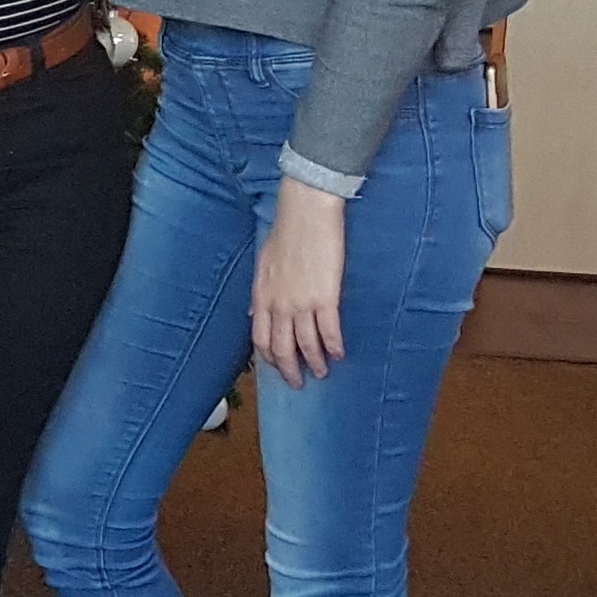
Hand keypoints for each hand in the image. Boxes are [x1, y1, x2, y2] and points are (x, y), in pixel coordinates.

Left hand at [251, 177, 349, 383]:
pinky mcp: (326, 298)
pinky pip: (329, 332)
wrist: (305, 213)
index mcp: (262, 295)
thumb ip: (262, 291)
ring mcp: (302, 303)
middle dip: (289, 370)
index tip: (277, 366)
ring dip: (315, 363)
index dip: (268, 357)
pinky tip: (340, 354)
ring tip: (322, 372)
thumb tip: (255, 312)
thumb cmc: (286, 232)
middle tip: (297, 383)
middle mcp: (278, 304)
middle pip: (281, 348)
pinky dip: (334, 347)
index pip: (260, 337)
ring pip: (306, 345)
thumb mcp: (264, 263)